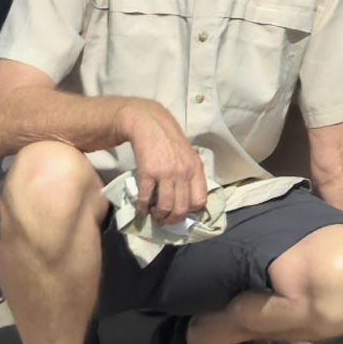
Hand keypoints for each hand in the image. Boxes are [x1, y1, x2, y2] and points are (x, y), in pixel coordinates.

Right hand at [120, 103, 209, 228]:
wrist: (150, 124)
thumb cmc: (169, 141)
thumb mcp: (188, 156)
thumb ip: (190, 176)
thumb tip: (188, 201)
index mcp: (196, 169)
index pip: (200, 200)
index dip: (191, 212)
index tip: (182, 214)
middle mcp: (183, 172)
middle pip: (182, 207)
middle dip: (173, 219)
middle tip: (165, 220)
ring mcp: (166, 173)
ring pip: (165, 206)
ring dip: (159, 216)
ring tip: (155, 214)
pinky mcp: (148, 172)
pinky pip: (147, 197)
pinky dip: (144, 207)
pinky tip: (143, 208)